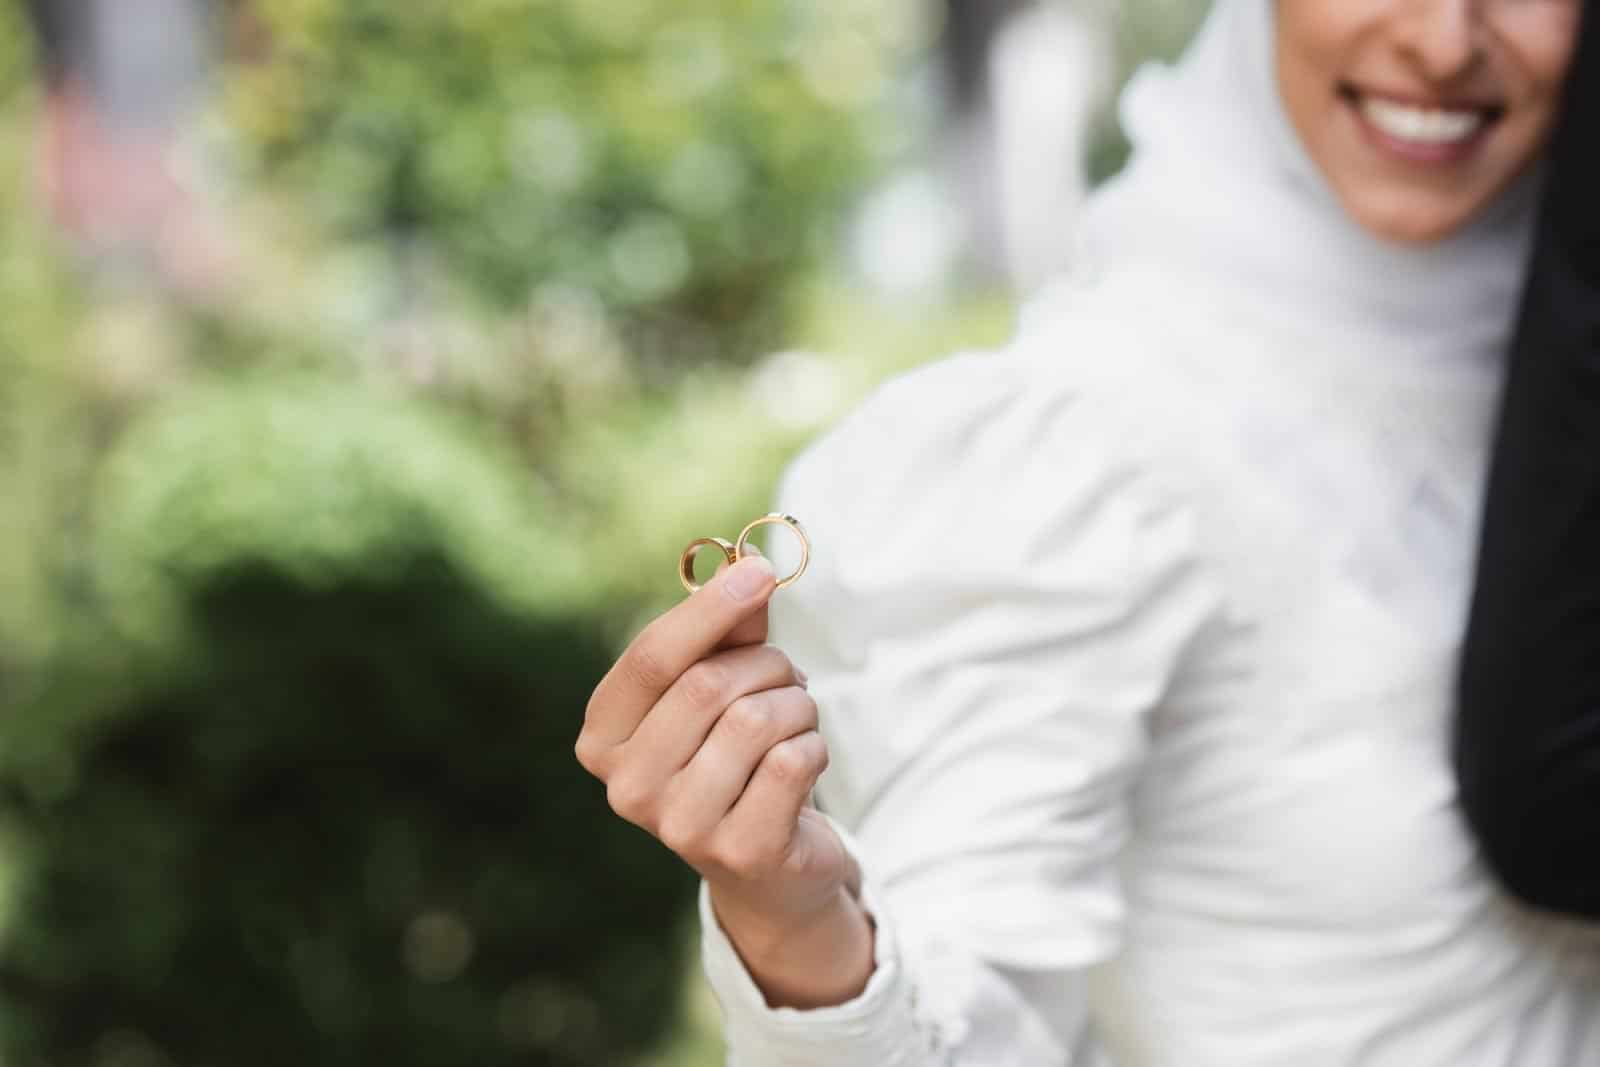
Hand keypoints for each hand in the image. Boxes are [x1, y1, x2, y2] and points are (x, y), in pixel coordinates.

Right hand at [576, 552, 860, 951]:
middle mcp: (626, 788)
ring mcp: (679, 828)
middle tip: (788, 675)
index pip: (651, 659)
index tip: (759, 570)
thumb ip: (729, 630)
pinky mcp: (740, 851)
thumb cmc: (735, 756)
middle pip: (706, 686)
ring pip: (755, 721)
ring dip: (796, 706)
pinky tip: (804, 763)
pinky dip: (814, 745)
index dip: (709, 609)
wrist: (768, 866)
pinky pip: (792, 761)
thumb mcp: (723, 685)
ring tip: (794, 722)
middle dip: (766, 665)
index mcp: (603, 737)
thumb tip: (750, 570)